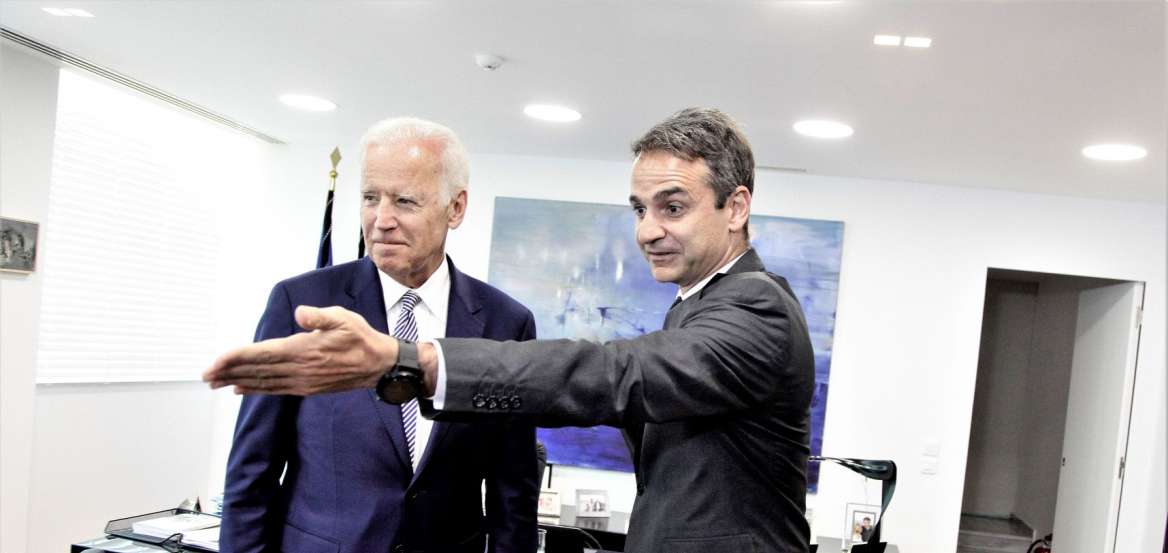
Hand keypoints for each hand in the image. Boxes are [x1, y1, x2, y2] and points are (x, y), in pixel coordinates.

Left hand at [203, 305, 398, 394]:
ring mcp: (302, 381)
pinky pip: (275, 389)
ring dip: (237, 382)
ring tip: (215, 383)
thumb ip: (319, 316)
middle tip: (205, 375)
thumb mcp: (344, 319)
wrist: (379, 366)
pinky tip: (242, 388)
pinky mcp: (307, 388)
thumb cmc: (361, 338)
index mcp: (303, 349)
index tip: (215, 361)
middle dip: (228, 372)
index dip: (236, 358)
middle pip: (256, 371)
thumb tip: (300, 313)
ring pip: (263, 382)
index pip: (262, 354)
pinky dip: (256, 389)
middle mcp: (299, 369)